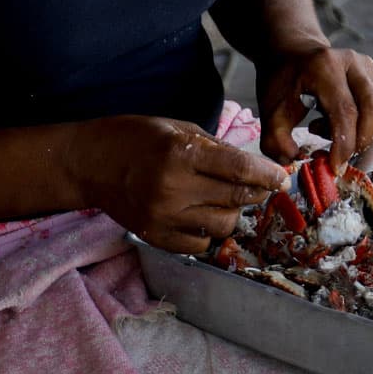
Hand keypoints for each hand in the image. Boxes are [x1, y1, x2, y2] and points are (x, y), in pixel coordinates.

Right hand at [64, 114, 285, 253]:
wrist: (90, 163)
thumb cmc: (138, 138)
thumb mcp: (180, 129)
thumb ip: (217, 149)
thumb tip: (254, 167)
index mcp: (182, 154)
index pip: (239, 169)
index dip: (266, 175)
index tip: (282, 178)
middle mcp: (173, 188)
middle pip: (235, 200)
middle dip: (256, 193)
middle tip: (260, 186)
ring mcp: (162, 217)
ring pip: (222, 225)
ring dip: (233, 212)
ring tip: (225, 198)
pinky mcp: (153, 236)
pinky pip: (199, 244)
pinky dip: (209, 231)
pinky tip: (203, 214)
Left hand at [259, 43, 372, 164]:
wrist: (291, 50)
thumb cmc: (281, 80)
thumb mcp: (270, 110)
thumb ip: (277, 141)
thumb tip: (295, 160)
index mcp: (324, 67)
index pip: (344, 110)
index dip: (344, 143)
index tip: (335, 167)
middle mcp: (351, 61)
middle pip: (371, 106)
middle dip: (360, 139)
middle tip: (339, 157)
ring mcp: (365, 64)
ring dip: (358, 129)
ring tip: (326, 130)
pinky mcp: (372, 71)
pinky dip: (360, 120)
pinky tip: (335, 119)